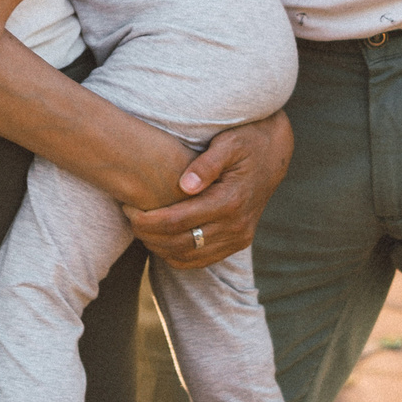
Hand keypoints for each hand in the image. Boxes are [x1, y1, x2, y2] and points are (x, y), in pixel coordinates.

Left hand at [126, 111, 293, 268]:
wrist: (274, 152)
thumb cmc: (246, 141)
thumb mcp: (228, 143)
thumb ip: (206, 164)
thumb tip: (184, 185)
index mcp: (230, 201)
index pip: (177, 221)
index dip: (146, 219)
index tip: (127, 207)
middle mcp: (236, 225)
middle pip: (179, 243)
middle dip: (147, 234)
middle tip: (128, 217)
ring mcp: (239, 238)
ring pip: (189, 257)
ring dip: (159, 247)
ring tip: (141, 228)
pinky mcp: (239, 242)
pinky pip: (202, 261)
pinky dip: (178, 255)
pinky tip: (161, 239)